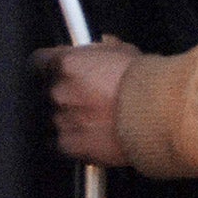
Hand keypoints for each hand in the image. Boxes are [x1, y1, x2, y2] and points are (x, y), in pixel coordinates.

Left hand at [33, 37, 141, 166]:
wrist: (158, 115)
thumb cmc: (146, 82)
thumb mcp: (126, 52)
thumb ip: (101, 52)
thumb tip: (98, 52)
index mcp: (68, 64)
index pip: (39, 61)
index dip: (50, 65)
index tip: (59, 69)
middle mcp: (58, 91)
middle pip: (47, 91)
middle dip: (64, 93)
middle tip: (88, 96)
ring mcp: (60, 119)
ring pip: (55, 117)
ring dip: (70, 117)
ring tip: (95, 119)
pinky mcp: (68, 145)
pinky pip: (61, 142)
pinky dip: (74, 139)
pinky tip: (93, 136)